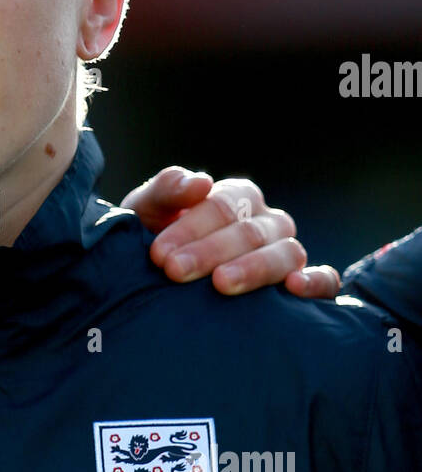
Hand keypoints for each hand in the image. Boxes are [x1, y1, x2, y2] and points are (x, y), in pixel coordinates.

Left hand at [121, 167, 340, 297]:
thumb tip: (201, 182)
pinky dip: (316, 282)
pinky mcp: (303, 285)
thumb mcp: (147, 214)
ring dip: (254, 268)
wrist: (159, 286)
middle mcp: (267, 222)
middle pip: (251, 232)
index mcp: (238, 198)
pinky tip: (293, 289)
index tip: (160, 254)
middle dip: (210, 251)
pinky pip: (325, 280)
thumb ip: (165, 191)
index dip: (192, 227)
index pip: (225, 205)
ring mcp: (287, 253)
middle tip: (174, 270)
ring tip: (221, 284)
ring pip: (287, 253)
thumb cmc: (157, 244)